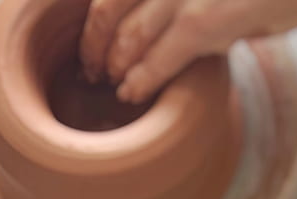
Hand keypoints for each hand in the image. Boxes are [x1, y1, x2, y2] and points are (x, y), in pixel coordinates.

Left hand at [80, 0, 296, 102]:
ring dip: (116, 66)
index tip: (93, 41)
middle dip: (96, 44)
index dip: (95, 18)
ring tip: (113, 85)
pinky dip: (141, 80)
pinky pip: (158, 57)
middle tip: (93, 70)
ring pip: (129, 35)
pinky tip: (131, 93)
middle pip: (110, 7)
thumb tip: (157, 20)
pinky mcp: (203, 19)